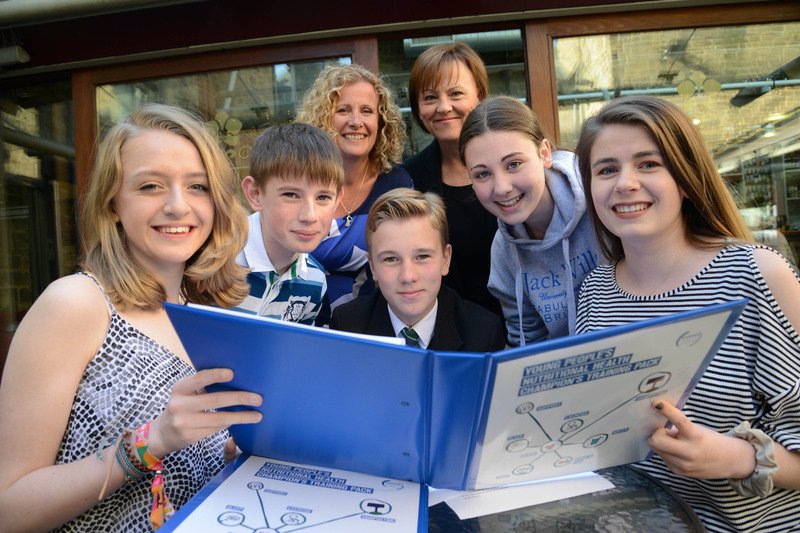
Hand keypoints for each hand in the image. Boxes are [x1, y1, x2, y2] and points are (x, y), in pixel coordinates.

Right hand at [146, 368, 261, 459]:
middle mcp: (179, 405)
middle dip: (239, 398)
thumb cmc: (182, 406)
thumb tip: (236, 379)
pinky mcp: (190, 436)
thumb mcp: (185, 393)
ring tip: (257, 415)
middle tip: (258, 398)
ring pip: (219, 418)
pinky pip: (216, 428)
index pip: (199, 379)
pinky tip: (240, 421)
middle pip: (215, 400)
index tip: (232, 373)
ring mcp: (183, 422)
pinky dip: (230, 423)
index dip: (215, 375)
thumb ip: (202, 387)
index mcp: (179, 388)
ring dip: (241, 417)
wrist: (163, 433)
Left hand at [648, 400, 755, 479]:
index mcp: (696, 436)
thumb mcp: (697, 429)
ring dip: (660, 443)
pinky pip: (663, 458)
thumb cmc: (710, 440)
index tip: (656, 403)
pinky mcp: (678, 472)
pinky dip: (665, 451)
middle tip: (663, 431)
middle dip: (655, 434)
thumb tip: (657, 426)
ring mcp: (683, 465)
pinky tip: (677, 451)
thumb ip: (678, 428)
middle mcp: (689, 452)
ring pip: (656, 449)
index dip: (666, 410)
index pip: (679, 420)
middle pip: (656, 440)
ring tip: (674, 442)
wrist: (730, 461)